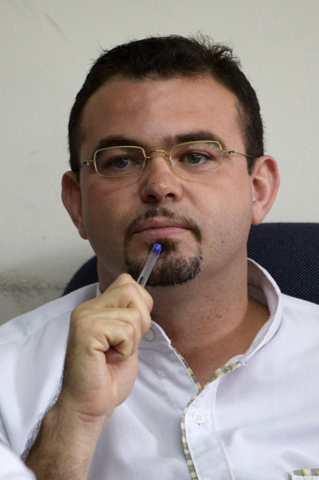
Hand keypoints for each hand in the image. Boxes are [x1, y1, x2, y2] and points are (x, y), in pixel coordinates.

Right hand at [26, 274, 151, 478]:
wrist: (90, 406)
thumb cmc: (109, 376)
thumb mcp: (127, 337)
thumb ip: (130, 314)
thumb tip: (143, 297)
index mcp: (95, 306)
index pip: (128, 282)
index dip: (140, 306)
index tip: (129, 333)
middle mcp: (87, 307)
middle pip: (132, 291)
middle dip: (140, 322)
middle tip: (122, 345)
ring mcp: (85, 318)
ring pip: (133, 315)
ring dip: (132, 341)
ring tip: (114, 354)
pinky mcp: (86, 331)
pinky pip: (125, 330)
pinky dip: (125, 350)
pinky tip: (109, 360)